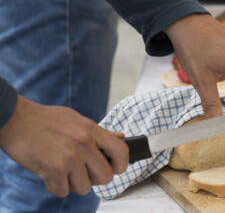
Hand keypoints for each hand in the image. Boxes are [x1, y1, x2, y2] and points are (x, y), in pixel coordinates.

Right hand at [0, 95, 128, 196]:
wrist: (15, 119)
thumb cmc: (46, 119)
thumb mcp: (77, 119)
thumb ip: (98, 132)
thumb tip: (120, 138)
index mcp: (91, 130)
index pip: (121, 151)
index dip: (122, 165)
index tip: (117, 169)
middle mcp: (84, 144)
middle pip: (105, 176)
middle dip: (95, 178)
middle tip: (83, 172)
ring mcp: (69, 158)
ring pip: (85, 188)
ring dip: (74, 183)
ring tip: (63, 170)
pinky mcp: (53, 170)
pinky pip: (63, 191)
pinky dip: (56, 187)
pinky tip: (50, 174)